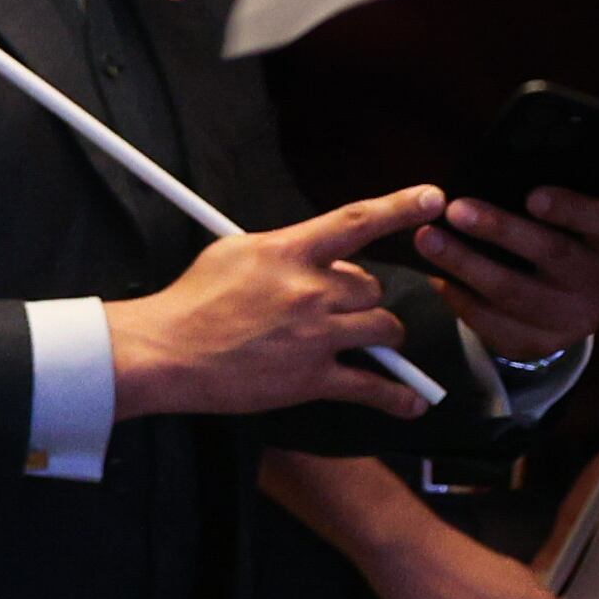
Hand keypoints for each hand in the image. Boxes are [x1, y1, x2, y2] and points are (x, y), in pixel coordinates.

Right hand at [106, 189, 437, 420]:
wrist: (166, 353)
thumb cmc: (191, 302)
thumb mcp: (232, 253)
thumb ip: (282, 250)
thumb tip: (316, 252)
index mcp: (287, 252)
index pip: (354, 222)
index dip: (397, 207)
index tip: (432, 198)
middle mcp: (309, 290)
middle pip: (372, 287)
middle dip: (362, 298)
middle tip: (335, 308)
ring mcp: (315, 336)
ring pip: (384, 329)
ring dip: (379, 335)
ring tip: (363, 341)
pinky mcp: (313, 379)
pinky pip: (374, 386)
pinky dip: (398, 395)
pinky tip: (412, 400)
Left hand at [410, 185, 598, 364]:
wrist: (559, 307)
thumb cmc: (551, 243)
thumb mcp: (560, 224)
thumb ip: (533, 204)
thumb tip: (477, 184)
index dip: (571, 209)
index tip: (532, 196)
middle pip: (551, 253)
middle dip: (500, 229)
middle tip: (456, 209)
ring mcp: (573, 319)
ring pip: (513, 292)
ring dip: (465, 263)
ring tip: (427, 238)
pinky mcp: (538, 344)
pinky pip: (492, 322)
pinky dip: (459, 296)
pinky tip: (435, 276)